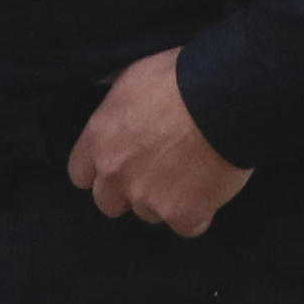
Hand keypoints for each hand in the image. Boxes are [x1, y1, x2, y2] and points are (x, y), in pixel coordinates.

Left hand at [66, 49, 251, 237]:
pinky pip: (187, 226)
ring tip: (190, 174)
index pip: (80, 174)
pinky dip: (198, 214)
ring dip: (165, 201)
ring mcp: (148, 199)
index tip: (120, 162)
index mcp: (99, 140)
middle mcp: (116, 174)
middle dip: (128, 191)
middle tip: (156, 171)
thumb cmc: (178, 77)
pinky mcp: (183, 215)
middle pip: (109, 203)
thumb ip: (115, 105)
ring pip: (149, 214)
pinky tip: (209, 191)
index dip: (100, 171)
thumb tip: (110, 104)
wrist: (223, 98)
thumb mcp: (131, 78)